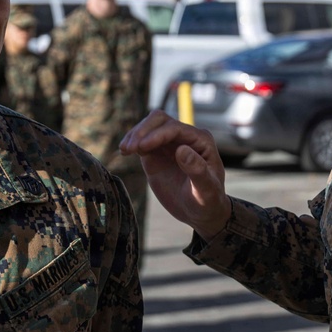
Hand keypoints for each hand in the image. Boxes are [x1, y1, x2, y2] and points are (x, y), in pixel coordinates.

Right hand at [120, 109, 231, 239]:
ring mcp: (169, 143)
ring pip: (148, 126)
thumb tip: (182, 149)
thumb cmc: (207, 201)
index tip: (141, 147)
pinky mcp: (156, 152)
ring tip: (124, 150)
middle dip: (143, 131)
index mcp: (200, 140)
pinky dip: (131, 142)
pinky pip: (141, 139)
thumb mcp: (206, 190)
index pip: (175, 128)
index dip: (156, 135)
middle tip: (129, 148)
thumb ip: (197, 170)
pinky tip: (124, 151)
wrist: (199, 212)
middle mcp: (185, 136)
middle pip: (159, 120)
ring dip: (134, 135)